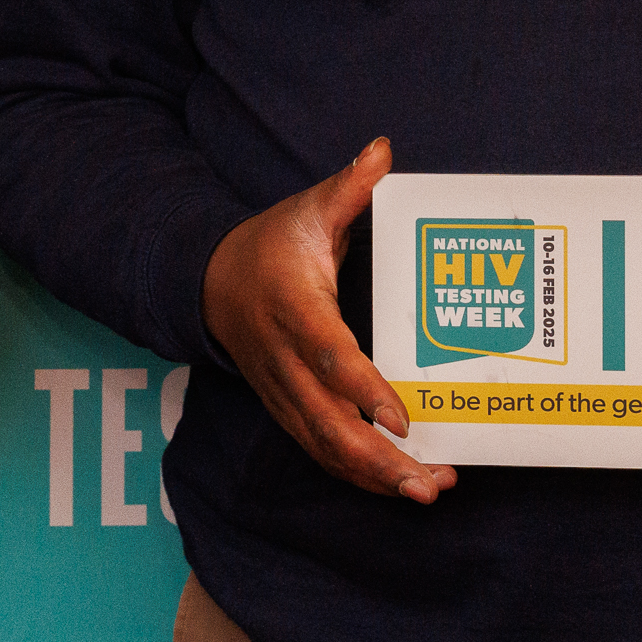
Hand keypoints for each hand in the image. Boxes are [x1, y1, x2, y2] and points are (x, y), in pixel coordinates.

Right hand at [202, 138, 452, 506]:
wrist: (210, 282)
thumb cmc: (271, 245)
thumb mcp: (307, 209)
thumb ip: (349, 187)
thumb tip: (383, 151)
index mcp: (294, 309)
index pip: (329, 356)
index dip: (364, 389)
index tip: (403, 418)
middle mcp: (284, 360)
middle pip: (328, 422)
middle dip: (379, 458)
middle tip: (430, 480)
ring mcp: (282, 391)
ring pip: (325, 446)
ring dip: (374, 475)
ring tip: (427, 490)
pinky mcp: (286, 408)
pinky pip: (320, 450)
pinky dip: (358, 473)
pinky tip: (399, 484)